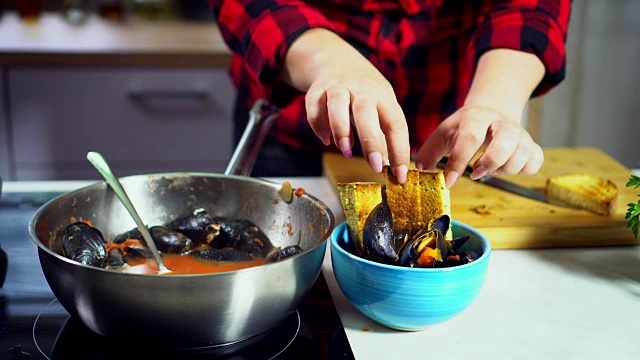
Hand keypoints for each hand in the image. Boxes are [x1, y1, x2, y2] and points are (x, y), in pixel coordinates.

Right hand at [282, 29, 409, 182]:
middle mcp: (361, 89)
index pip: (395, 123)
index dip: (399, 150)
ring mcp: (337, 88)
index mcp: (382, 95)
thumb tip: (388, 165)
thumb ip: (383, 134)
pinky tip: (326, 139)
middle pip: (366, 111)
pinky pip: (314, 108)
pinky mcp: (317, 91)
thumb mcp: (381, 106)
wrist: (336, 60)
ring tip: (346, 150)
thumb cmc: (364, 92)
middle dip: (371, 141)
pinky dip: (319, 125)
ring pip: (337, 104)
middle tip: (376, 166)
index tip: (400, 175)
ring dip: (341, 129)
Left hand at [414, 105, 543, 187]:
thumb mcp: (444, 134)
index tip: (449, 181)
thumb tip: (417, 172)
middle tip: (475, 172)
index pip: (470, 138)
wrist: (492, 112)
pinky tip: (505, 167)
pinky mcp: (532, 146)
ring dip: (503, 170)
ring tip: (488, 167)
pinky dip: (521, 171)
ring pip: (521, 156)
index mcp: (476, 118)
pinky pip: (534, 163)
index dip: (459, 162)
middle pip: (504, 144)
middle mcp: (502, 124)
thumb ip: (429, 153)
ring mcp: (521, 134)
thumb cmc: (464, 127)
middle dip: (488, 164)